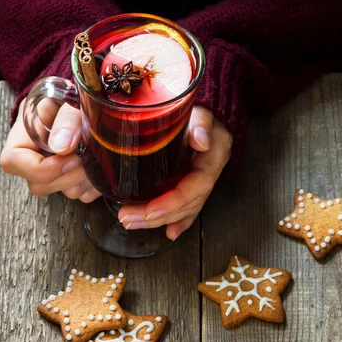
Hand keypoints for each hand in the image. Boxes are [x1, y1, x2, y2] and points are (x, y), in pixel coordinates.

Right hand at [0, 97, 100, 202]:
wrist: (88, 98)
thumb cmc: (76, 96)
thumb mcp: (72, 98)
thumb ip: (68, 119)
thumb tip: (61, 146)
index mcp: (26, 131)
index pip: (12, 161)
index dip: (40, 168)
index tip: (69, 158)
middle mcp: (35, 154)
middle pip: (38, 184)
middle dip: (67, 177)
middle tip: (87, 159)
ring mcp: (52, 168)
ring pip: (60, 191)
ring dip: (82, 181)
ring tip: (96, 160)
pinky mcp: (70, 176)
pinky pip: (79, 194)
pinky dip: (92, 185)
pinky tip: (99, 169)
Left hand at [118, 106, 232, 240]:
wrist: (209, 109)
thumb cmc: (199, 108)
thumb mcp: (200, 109)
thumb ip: (201, 122)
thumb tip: (201, 140)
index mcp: (214, 154)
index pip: (197, 185)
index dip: (174, 201)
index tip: (150, 210)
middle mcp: (209, 171)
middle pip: (188, 202)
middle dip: (158, 215)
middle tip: (127, 218)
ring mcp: (201, 178)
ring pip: (185, 207)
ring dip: (159, 220)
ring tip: (131, 222)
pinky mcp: (192, 182)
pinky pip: (188, 206)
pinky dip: (178, 220)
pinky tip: (168, 233)